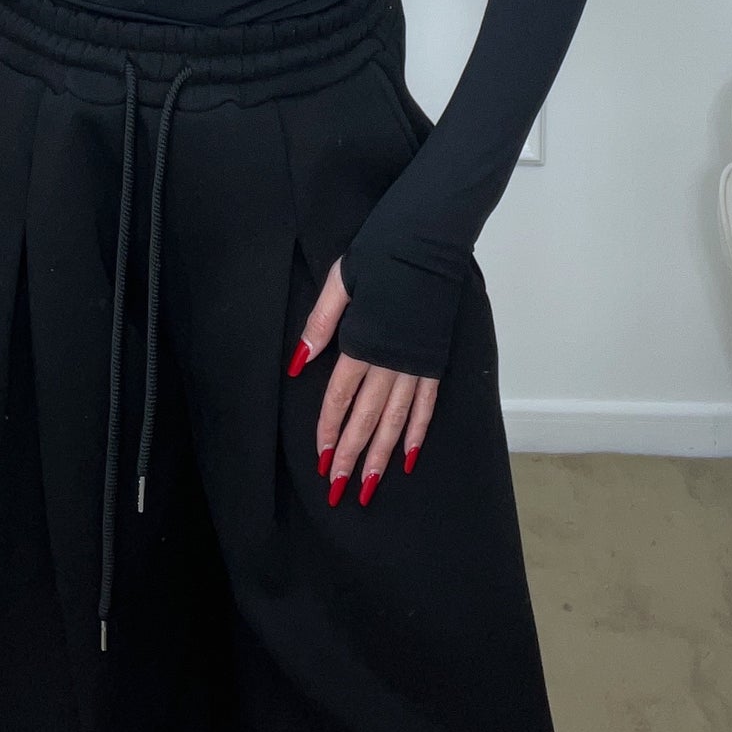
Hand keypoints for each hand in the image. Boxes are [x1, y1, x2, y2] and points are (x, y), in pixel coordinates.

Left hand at [288, 254, 438, 503]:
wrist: (428, 241)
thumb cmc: (380, 256)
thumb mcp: (339, 283)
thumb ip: (319, 325)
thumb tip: (297, 364)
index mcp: (361, 344)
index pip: (340, 398)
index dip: (329, 430)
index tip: (321, 460)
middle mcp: (389, 362)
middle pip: (366, 418)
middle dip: (352, 456)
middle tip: (340, 490)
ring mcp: (415, 364)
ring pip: (396, 420)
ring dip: (382, 455)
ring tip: (371, 486)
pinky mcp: (434, 359)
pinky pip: (426, 405)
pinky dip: (417, 432)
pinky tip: (409, 455)